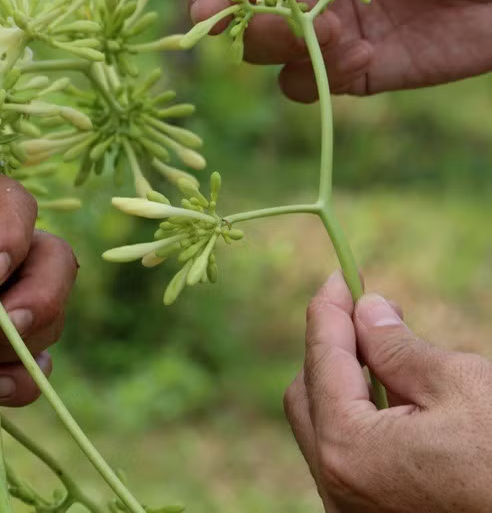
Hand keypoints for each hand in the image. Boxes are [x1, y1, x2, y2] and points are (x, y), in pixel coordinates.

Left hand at [284, 272, 491, 510]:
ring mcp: (348, 507)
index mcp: (348, 447)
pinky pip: (345, 457)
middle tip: (367, 313)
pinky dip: (358, 421)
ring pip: (323, 427)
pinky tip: (392, 399)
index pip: (322, 360)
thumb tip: (365, 311)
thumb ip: (398, 346)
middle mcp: (335, 483)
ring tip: (387, 353)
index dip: (329, 312)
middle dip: (333, 347)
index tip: (341, 278)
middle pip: (309, 393)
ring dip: (346, 385)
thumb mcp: (459, 386)